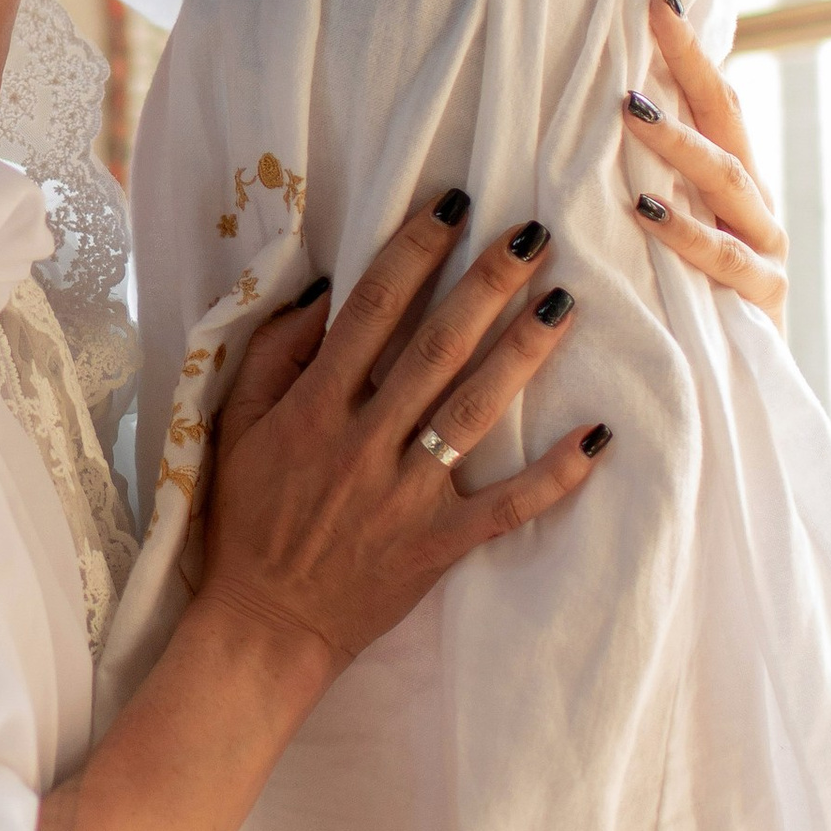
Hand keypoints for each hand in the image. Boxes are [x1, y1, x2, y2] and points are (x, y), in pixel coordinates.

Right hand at [194, 206, 607, 676]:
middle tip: (534, 235)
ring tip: (565, 304)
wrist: (264, 625)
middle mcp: (362, 443)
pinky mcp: (438, 544)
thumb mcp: (233, 427)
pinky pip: (507, 506)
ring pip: (474, 413)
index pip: (371, 313)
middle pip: (436, 350)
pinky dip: (555, 475)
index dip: (413, 252)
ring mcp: (405, 496)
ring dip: (522, 356)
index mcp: (312, 408)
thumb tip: (324, 290)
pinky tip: (597, 436)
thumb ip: (273, 355)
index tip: (454, 205)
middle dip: (486, 286)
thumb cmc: (248, 518)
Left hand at [627, 0, 787, 322]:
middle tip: (649, 15)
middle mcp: (754, 202)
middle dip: (689, 63)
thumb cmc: (686, 304)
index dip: (687, 45)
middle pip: (725, 118)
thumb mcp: (669, 232)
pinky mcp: (765, 298)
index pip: (712, 95)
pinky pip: (725, 262)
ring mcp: (766, 247)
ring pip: (725, 180)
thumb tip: (599, 107)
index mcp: (731, 179)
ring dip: (677, 142)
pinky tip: (648, 210)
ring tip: (630, 108)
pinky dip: (686, 234)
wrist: (738, 395)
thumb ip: (650, 177)